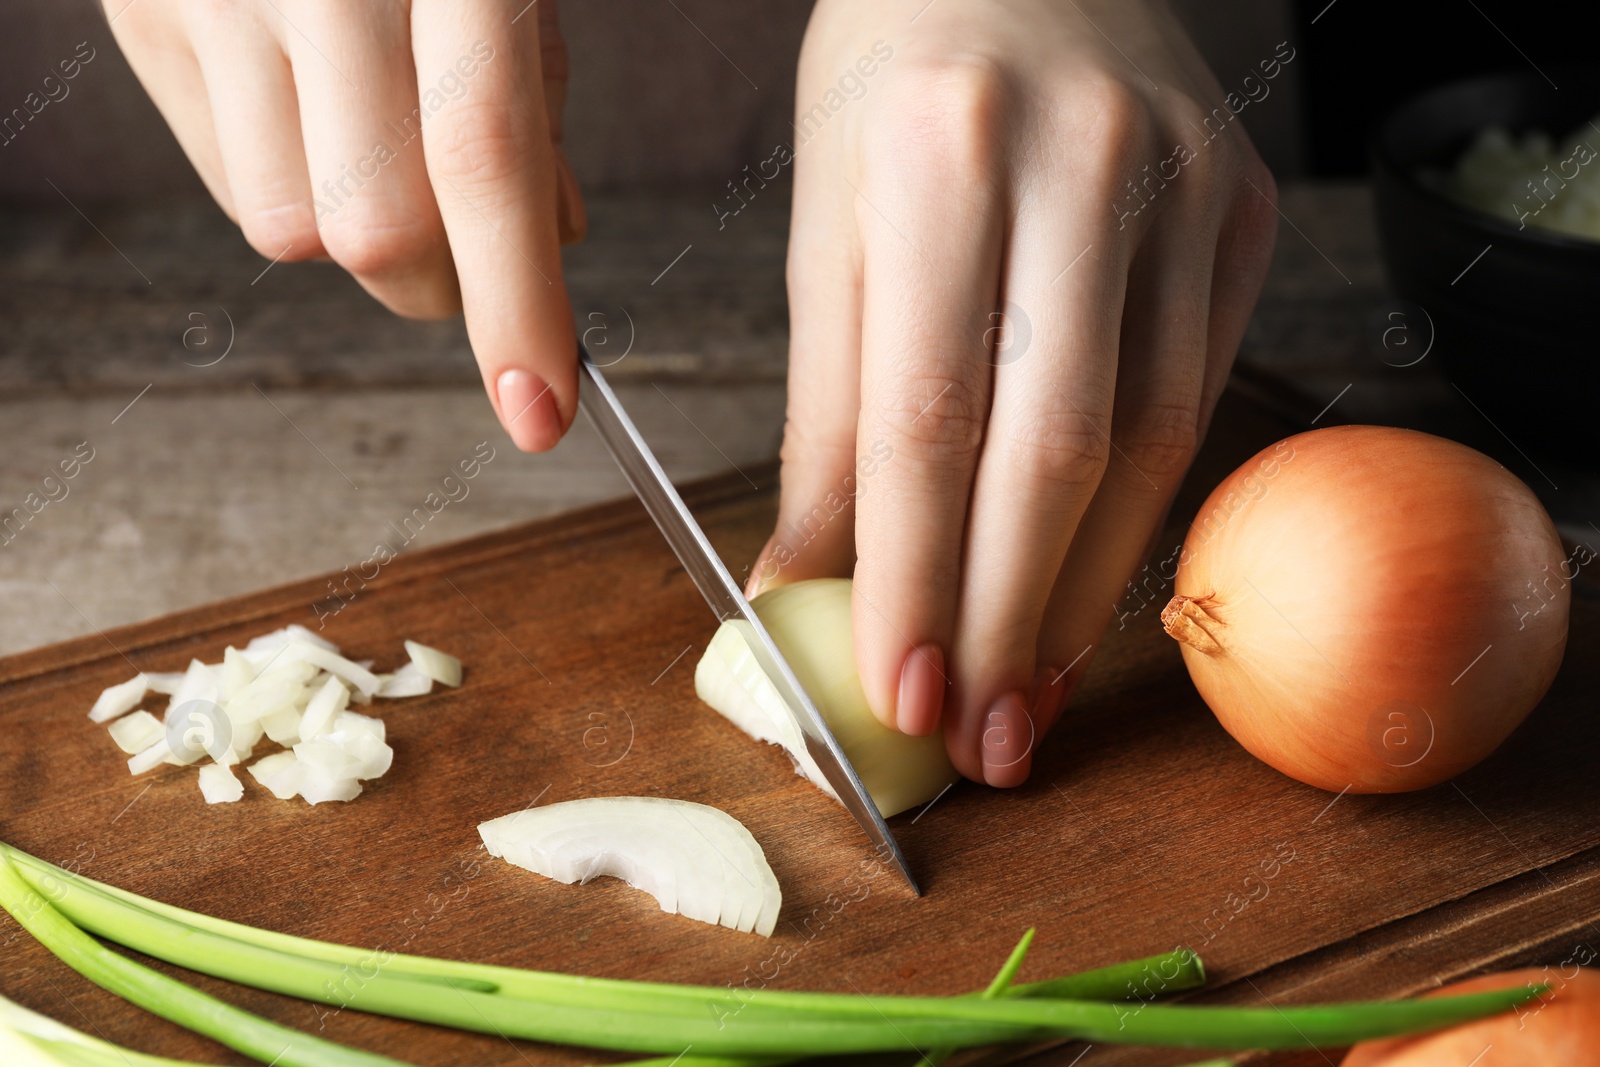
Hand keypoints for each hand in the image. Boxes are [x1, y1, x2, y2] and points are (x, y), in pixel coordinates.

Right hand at [106, 0, 585, 451]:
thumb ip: (533, 104)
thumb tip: (553, 248)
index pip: (481, 157)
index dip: (517, 303)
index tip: (540, 414)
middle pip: (372, 227)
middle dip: (438, 287)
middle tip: (468, 264)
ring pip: (290, 228)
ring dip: (354, 234)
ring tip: (374, 139)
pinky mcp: (138, 14)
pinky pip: (231, 185)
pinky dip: (290, 188)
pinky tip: (309, 110)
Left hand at [749, 0, 1279, 785]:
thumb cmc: (895, 87)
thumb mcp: (827, 226)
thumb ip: (825, 413)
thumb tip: (801, 584)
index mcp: (938, 152)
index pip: (927, 414)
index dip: (910, 575)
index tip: (897, 697)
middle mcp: (1080, 162)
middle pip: (1052, 449)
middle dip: (1004, 618)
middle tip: (978, 739)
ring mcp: (1182, 186)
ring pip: (1148, 442)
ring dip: (1081, 593)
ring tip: (1027, 692)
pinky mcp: (1243, 212)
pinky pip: (1198, 398)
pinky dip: (1137, 515)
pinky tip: (1083, 589)